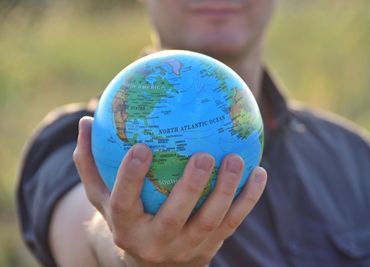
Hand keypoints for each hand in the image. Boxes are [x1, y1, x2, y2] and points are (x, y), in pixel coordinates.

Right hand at [73, 116, 267, 266]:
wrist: (153, 263)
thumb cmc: (127, 217)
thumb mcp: (102, 196)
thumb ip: (91, 162)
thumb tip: (85, 121)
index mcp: (126, 226)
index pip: (123, 203)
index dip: (130, 178)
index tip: (141, 147)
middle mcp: (156, 241)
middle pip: (173, 219)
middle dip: (189, 189)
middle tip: (203, 155)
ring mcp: (187, 246)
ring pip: (209, 222)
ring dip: (226, 192)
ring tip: (236, 158)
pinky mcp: (211, 245)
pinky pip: (233, 222)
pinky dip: (248, 199)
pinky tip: (260, 172)